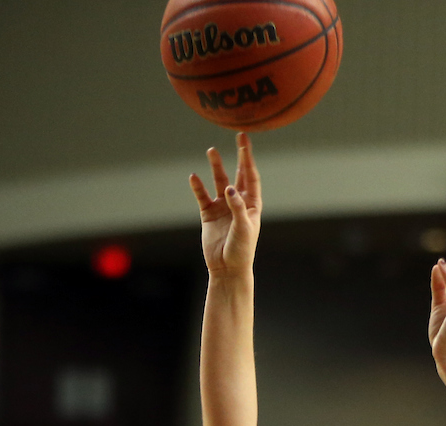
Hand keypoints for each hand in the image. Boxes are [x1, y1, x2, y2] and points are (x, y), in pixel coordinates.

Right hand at [189, 134, 261, 277]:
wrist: (227, 269)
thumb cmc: (241, 251)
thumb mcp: (243, 229)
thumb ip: (237, 207)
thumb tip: (229, 188)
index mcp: (251, 205)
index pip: (251, 177)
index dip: (248, 159)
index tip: (245, 143)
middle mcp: (238, 202)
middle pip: (239, 174)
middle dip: (240, 156)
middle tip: (239, 136)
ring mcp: (222, 207)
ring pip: (219, 182)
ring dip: (216, 167)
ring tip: (212, 151)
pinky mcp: (208, 214)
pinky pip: (202, 196)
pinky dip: (198, 186)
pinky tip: (193, 176)